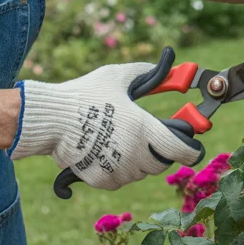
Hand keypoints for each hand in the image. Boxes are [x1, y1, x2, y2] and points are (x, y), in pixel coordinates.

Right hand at [9, 63, 203, 190]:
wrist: (52, 119)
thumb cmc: (85, 94)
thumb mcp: (117, 76)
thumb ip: (145, 72)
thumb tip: (165, 64)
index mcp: (144, 128)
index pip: (180, 150)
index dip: (191, 151)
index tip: (192, 149)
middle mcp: (135, 152)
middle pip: (160, 163)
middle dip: (158, 153)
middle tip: (146, 138)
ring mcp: (118, 169)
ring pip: (139, 173)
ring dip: (136, 162)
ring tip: (119, 142)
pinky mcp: (101, 180)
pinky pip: (118, 180)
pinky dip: (116, 171)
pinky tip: (105, 154)